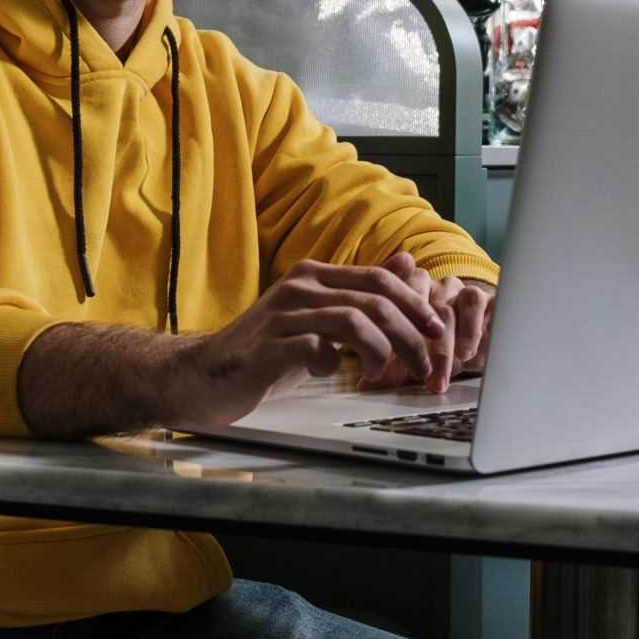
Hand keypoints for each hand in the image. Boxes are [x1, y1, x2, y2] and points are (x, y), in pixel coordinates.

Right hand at [175, 254, 447, 427]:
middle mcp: (298, 288)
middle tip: (423, 364)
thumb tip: (408, 263)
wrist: (203, 374)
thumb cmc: (267, 349)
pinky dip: (333, 365)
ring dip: (380, 352)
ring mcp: (280, 316)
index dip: (415, 304)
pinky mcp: (267, 349)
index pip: (379, 280)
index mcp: (314, 276)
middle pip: (374, 301)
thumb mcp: (318, 315)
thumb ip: (359, 291)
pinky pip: (315, 350)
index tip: (435, 331)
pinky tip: (329, 373)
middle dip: (409, 335)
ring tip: (380, 374)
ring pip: (352, 321)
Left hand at [355, 264, 494, 394]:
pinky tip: (465, 352)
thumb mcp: (416, 363)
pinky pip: (475, 301)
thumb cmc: (444, 352)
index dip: (390, 337)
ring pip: (445, 308)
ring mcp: (458, 289)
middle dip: (419, 348)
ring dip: (443, 344)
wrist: (487, 347)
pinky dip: (469, 329)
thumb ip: (393, 371)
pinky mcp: (485, 295)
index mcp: (408, 294)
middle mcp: (433, 287)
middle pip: (420, 309)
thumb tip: (365, 386)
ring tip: (440, 375)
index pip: (394, 304)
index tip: (386, 371)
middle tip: (421, 379)